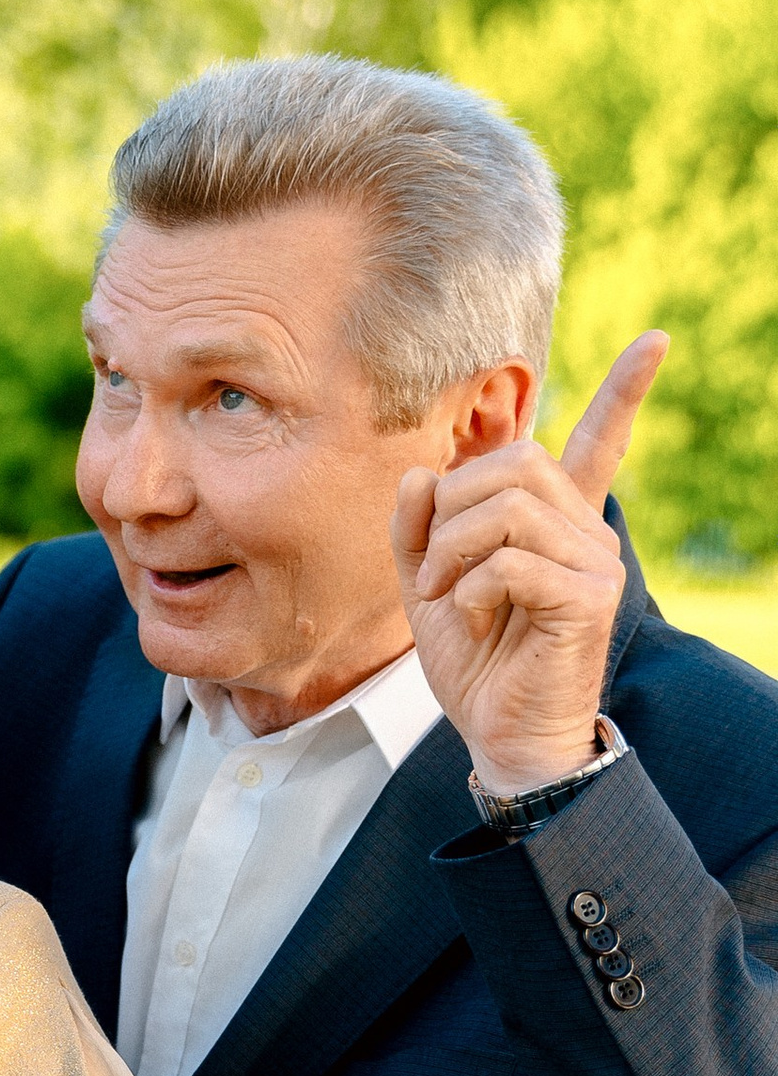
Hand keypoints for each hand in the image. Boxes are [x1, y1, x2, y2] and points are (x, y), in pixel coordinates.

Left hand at [392, 331, 667, 793]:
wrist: (499, 735)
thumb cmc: (475, 661)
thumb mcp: (430, 585)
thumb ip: (419, 528)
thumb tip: (422, 472)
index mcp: (556, 522)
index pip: (599, 442)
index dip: (625, 391)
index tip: (656, 340)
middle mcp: (586, 532)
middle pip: (515, 463)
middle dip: (450, 506)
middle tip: (434, 566)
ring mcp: (594, 562)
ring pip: (507, 508)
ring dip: (453, 551)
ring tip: (448, 596)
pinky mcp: (589, 598)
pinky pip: (512, 560)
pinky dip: (473, 589)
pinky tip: (477, 620)